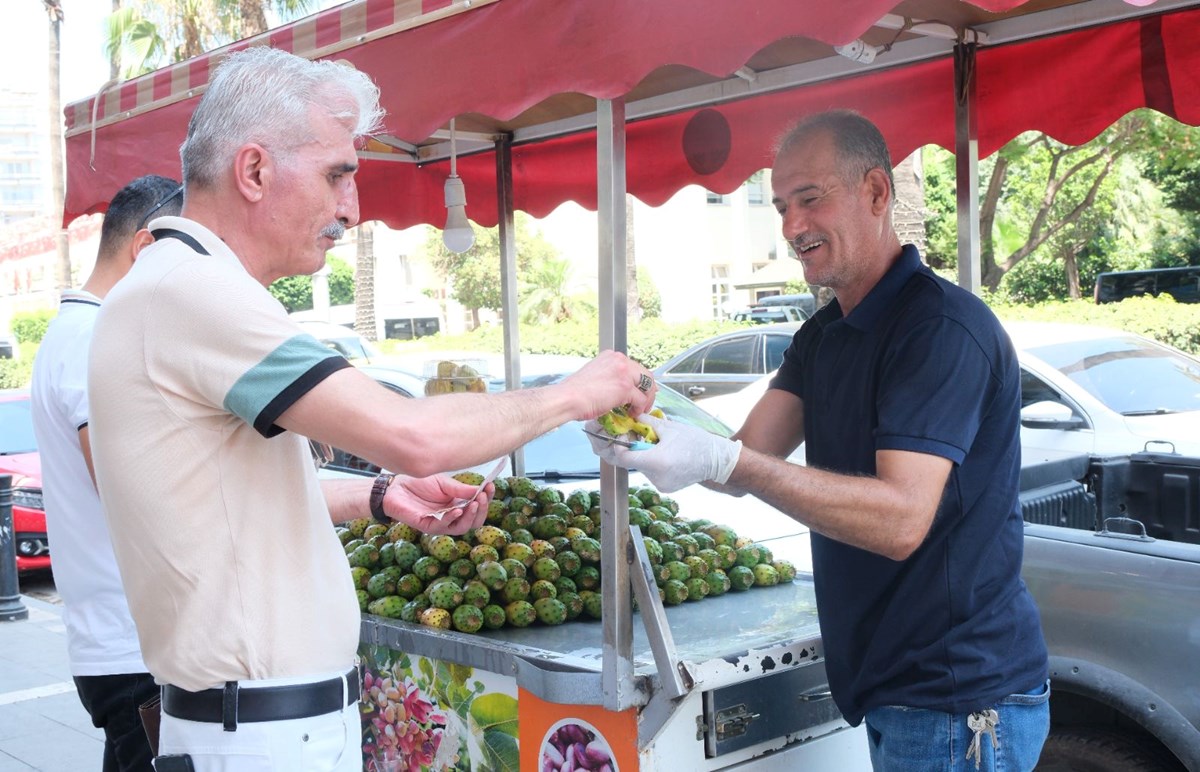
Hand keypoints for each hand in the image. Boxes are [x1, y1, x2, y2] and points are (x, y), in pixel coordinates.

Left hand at [384, 475, 490, 534]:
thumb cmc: (418, 484)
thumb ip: (460, 489)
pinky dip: (452, 518)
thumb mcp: (443, 483)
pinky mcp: (428, 526)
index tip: (491, 487)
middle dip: (482, 510)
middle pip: (473, 521)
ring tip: (475, 504)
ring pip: (462, 528)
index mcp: (457, 504)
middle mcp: (451, 516)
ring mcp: (440, 523)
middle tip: (484, 497)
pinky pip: (444, 527)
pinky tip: (457, 509)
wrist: (395, 487)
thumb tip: (481, 490)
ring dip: (471, 517)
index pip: (477, 506)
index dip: (486, 498)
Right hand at [561, 350, 656, 419]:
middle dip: (648, 390)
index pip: (634, 366)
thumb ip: (610, 378)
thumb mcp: (595, 376)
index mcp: (611, 356)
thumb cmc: (575, 391)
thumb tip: (620, 391)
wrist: (568, 398)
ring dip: (647, 400)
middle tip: (645, 402)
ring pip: (648, 385)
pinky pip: (641, 399)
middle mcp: (619, 360)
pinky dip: (640, 408)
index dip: (640, 381)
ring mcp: (624, 373)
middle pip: (645, 374)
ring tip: (640, 410)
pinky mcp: (626, 387)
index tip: (641, 390)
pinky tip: (632, 413)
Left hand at [586, 414, 741, 492]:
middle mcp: (656, 476)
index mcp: (656, 461)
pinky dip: (652, 462)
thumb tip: (632, 416)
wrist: (716, 461)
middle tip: (634, 436)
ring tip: (655, 444)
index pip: (624, 457)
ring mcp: (660, 484)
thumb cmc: (696, 442)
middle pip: (631, 462)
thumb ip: (647, 423)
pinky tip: (663, 454)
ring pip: (641, 467)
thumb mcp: (669, 428)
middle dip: (630, 448)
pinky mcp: (665, 487)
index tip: (623, 435)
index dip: (619, 445)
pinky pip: (651, 473)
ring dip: (643, 454)